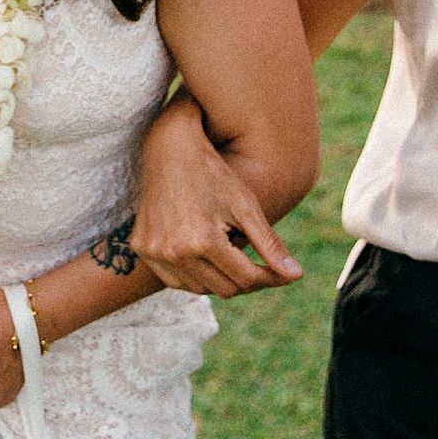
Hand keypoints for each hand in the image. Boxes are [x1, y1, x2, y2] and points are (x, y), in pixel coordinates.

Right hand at [133, 107, 302, 297]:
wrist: (169, 150)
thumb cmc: (213, 174)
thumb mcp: (245, 206)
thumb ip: (269, 245)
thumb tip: (296, 276)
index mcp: (203, 240)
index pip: (246, 279)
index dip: (271, 278)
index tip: (286, 274)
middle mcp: (174, 252)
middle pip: (224, 289)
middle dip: (247, 280)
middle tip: (262, 266)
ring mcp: (154, 252)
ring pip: (200, 289)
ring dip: (220, 280)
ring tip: (232, 258)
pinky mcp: (141, 248)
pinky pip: (175, 280)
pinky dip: (194, 276)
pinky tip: (206, 258)